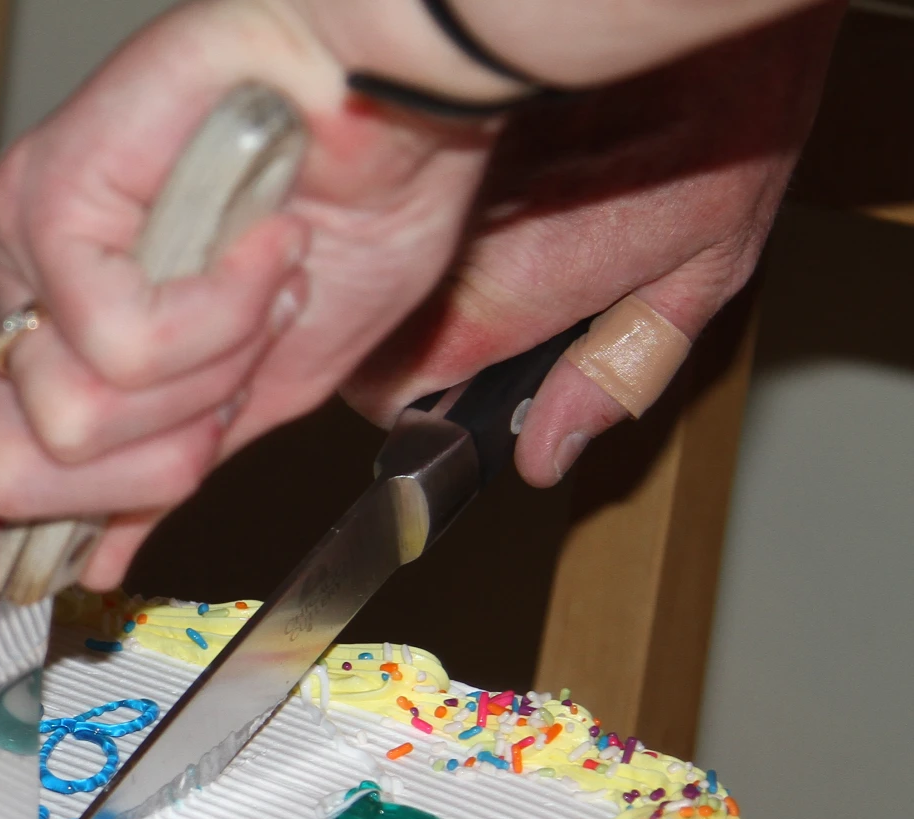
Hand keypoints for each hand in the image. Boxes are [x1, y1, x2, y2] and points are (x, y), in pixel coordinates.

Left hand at [0, 0, 500, 740]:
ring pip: (64, 429)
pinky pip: (106, 346)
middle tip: (234, 373)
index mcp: (60, 358)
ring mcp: (17, 249)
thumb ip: (163, 476)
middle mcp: (18, 308)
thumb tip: (94, 565)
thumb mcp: (257, 394)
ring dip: (200, 379)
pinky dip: (213, 314)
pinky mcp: (43, 198)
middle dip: (152, 463)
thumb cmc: (349, 215)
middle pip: (12, 486)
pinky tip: (254, 241)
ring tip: (254, 281)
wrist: (404, 90)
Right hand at [344, 4, 842, 485]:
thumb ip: (618, 369)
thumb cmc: (732, 99)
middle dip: (401, 320)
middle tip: (470, 290)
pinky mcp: (409, 117)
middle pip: (360, 322)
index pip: (381, 393)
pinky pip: (364, 182)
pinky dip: (396, 179)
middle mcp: (434, 244)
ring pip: (354, 254)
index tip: (447, 380)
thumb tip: (546, 452)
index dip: (410, 393)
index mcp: (494, 304)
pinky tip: (460, 156)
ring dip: (392, 248)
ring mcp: (409, 176)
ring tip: (469, 219)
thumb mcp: (707, 261)